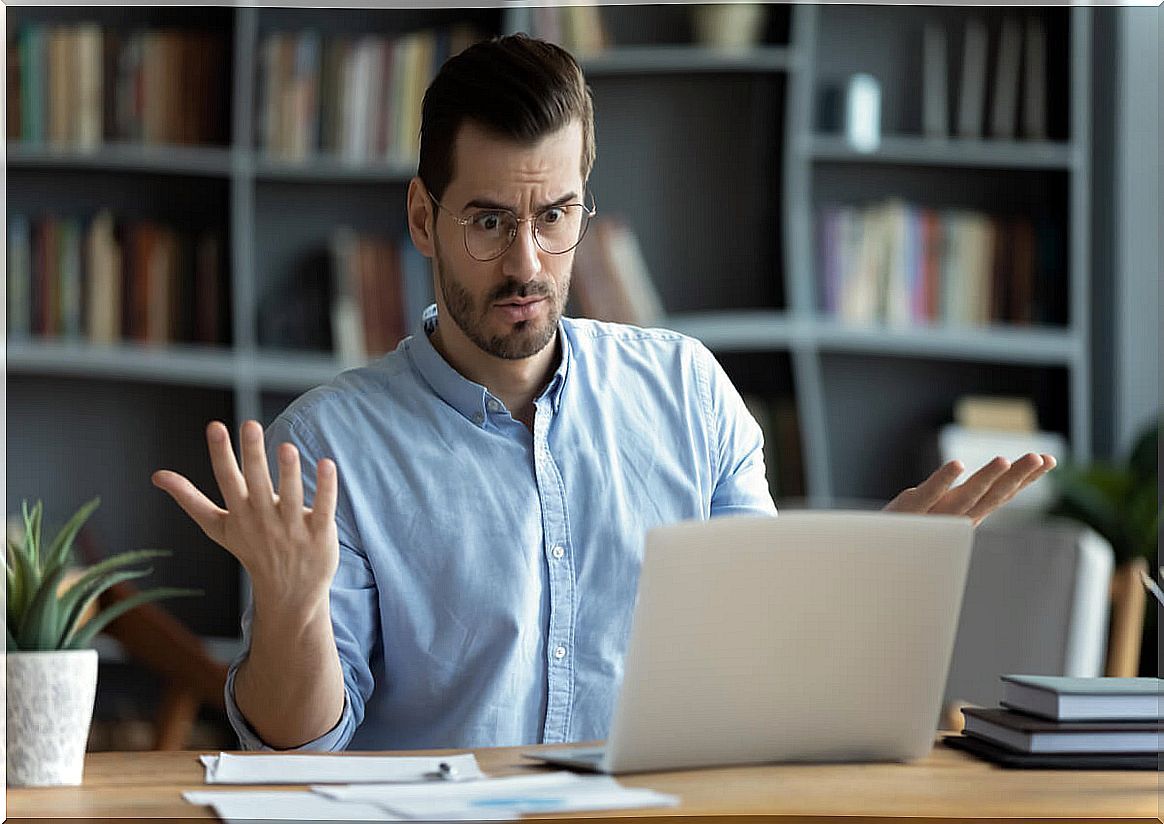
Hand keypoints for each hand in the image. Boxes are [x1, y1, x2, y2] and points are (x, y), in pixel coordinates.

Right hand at [152, 420, 339, 608]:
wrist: (289, 595)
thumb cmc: (252, 551)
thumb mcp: (218, 528)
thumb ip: (190, 499)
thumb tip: (157, 475)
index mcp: (240, 513)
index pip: (227, 479)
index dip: (221, 453)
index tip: (215, 426)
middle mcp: (264, 518)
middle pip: (256, 482)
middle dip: (252, 454)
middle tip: (249, 424)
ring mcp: (292, 528)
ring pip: (290, 495)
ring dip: (288, 471)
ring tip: (287, 447)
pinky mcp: (319, 533)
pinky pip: (322, 507)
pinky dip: (325, 487)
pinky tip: (326, 463)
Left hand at [883, 453, 1055, 525]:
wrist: (870, 554)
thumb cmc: (907, 532)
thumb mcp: (941, 514)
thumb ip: (964, 499)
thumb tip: (990, 481)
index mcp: (964, 516)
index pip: (1000, 494)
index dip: (1024, 478)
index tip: (1049, 460)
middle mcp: (955, 517)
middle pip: (991, 496)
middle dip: (1018, 477)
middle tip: (1041, 458)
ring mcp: (933, 514)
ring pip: (965, 497)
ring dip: (986, 480)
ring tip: (1005, 460)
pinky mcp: (909, 510)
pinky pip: (928, 495)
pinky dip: (943, 481)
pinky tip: (957, 465)